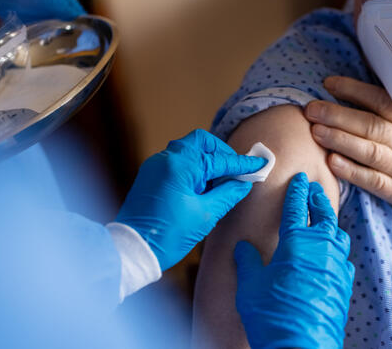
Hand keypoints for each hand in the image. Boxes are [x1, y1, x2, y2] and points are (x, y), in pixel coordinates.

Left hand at [116, 129, 266, 270]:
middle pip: (200, 142)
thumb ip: (227, 194)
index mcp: (180, 165)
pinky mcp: (150, 177)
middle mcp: (165, 159)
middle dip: (221, 153)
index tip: (259, 165)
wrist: (132, 250)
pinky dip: (193, 168)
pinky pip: (177, 163)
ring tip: (221, 182)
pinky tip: (203, 187)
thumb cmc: (168, 235)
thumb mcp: (205, 215)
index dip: (242, 164)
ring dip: (207, 161)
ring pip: (188, 151)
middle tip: (237, 170)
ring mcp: (155, 167)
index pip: (219, 160)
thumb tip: (243, 183)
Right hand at [234, 172, 353, 348]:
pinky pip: (343, 258)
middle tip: (314, 189)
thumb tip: (242, 247)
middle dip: (317, 198)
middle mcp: (321, 247)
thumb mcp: (250, 285)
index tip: (299, 177)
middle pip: (323, 213)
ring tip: (324, 217)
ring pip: (337, 234)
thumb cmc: (272, 314)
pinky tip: (331, 254)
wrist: (300, 346)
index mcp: (296, 241)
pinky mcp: (344, 283)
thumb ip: (247, 261)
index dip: (296, 190)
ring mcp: (336, 265)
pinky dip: (336, 250)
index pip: (296, 206)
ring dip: (330, 222)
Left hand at [304, 76, 391, 244]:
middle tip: (309, 106)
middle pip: (367, 123)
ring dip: (338, 139)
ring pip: (366, 149)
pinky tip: (332, 164)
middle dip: (335, 113)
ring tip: (314, 130)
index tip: (329, 83)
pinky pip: (374, 181)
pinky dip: (353, 172)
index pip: (381, 99)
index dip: (353, 90)